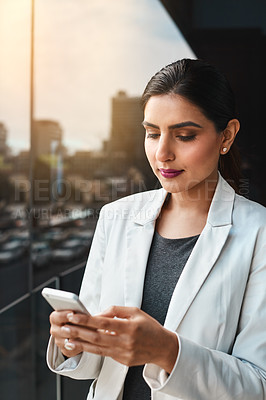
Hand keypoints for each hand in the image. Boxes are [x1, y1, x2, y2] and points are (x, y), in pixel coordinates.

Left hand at [58, 306, 178, 373]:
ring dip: (81, 343)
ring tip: (67, 337)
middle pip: (97, 337)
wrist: (163, 347)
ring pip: (97, 348)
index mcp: (130, 327)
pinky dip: (90, 349)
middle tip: (65, 326)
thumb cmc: (149, 326)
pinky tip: (80, 345)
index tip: (73, 315)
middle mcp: (126, 341)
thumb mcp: (136, 312)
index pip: (103, 322)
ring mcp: (124, 353)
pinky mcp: (122, 361)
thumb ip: (116, 310)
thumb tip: (99, 313)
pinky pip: (103, 354)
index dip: (87, 319)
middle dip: (79, 331)